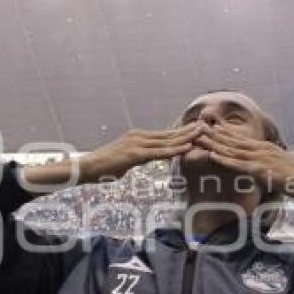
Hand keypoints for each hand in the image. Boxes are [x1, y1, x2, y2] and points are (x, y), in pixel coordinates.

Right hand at [78, 123, 204, 182]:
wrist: (88, 166)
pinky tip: (187, 148)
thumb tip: (144, 160)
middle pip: (169, 134)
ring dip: (186, 137)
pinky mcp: (135, 154)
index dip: (181, 132)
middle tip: (205, 126)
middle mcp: (139, 136)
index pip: (164, 134)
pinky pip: (159, 152)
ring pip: (167, 141)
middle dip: (188, 131)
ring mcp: (137, 143)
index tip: (195, 130)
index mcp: (137, 136)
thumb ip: (138, 157)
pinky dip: (175, 150)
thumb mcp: (125, 160)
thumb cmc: (104, 167)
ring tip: (202, 133)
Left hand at [193, 125, 293, 198]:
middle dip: (214, 132)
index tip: (211, 125)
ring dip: (213, 143)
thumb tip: (263, 170)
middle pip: (232, 140)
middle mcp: (260, 149)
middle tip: (197, 125)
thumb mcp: (282, 167)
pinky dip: (223, 159)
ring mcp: (259, 158)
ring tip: (198, 136)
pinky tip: (212, 155)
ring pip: (231, 149)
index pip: (241, 138)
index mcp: (265, 148)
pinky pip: (237, 164)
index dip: (225, 131)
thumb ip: (270, 165)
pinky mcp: (259, 170)